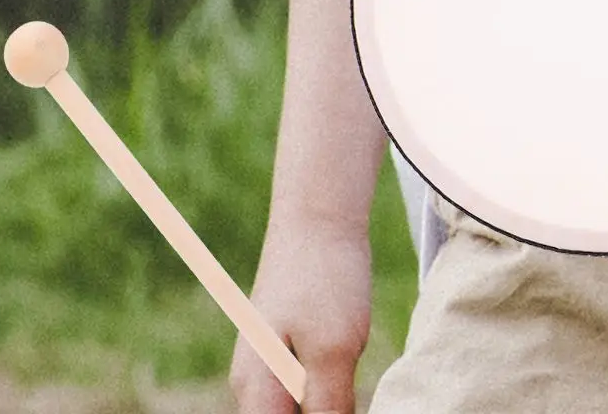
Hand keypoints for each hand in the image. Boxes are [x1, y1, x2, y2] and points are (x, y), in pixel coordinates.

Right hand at [229, 211, 372, 412]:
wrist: (320, 213)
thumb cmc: (324, 278)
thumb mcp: (335, 350)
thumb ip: (328, 408)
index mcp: (256, 392)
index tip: (341, 407)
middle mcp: (255, 386)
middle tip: (350, 391)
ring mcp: (271, 365)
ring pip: (299, 410)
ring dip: (327, 407)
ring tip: (351, 387)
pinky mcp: (292, 347)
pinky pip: (308, 391)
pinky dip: (330, 393)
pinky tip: (352, 378)